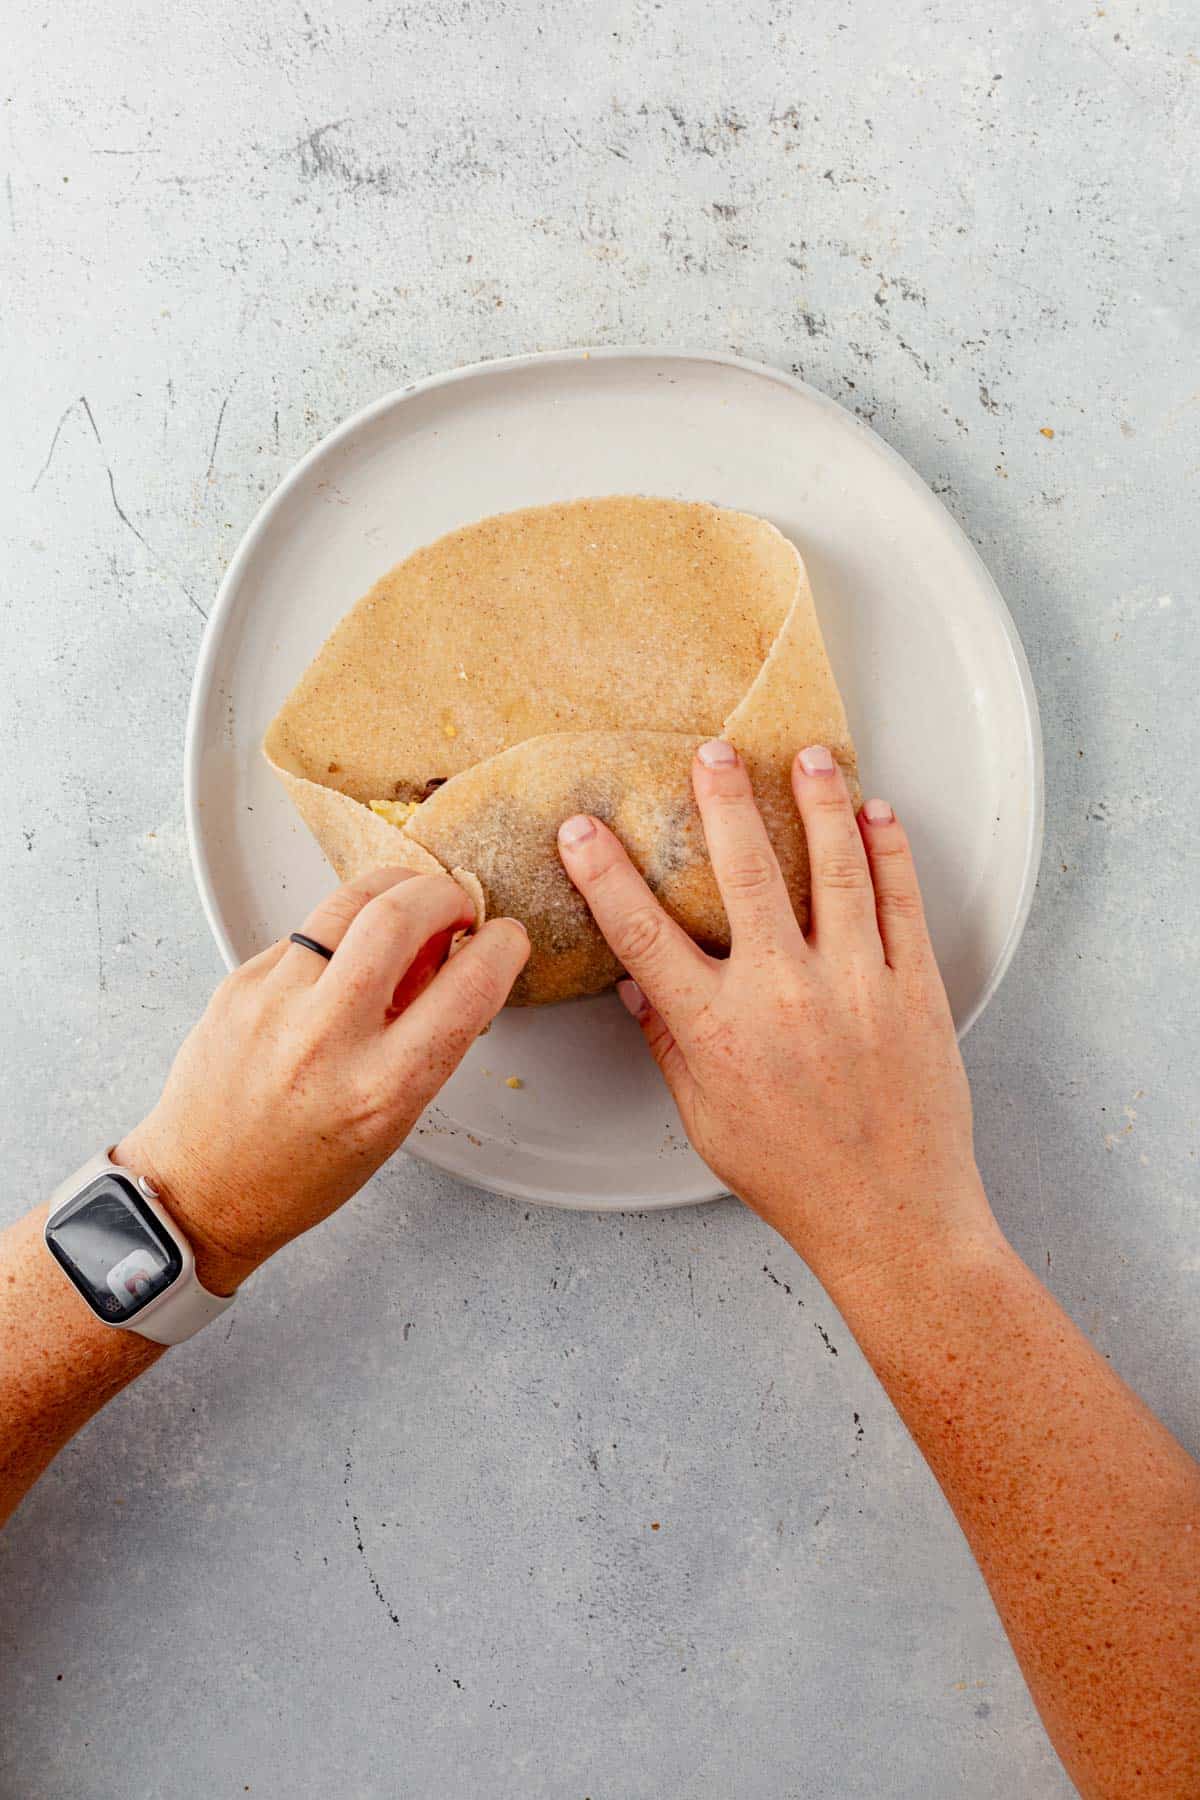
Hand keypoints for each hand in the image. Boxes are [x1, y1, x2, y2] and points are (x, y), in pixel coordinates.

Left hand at [115, 869, 528, 1292]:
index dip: (503, 947)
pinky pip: (304, 931)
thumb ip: (430, 1039)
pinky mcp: (238, 983)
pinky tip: (344, 959)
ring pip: (348, 900)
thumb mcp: (395, 1120)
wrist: (202, 1190)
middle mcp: (328, 1037)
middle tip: (455, 908)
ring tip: (407, 908)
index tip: (506, 938)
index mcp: (385, 1086)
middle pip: (402, 913)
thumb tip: (449, 958)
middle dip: (446, 892)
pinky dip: (339, 932)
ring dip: (394, 889)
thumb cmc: (304, 1170)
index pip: (469, 986)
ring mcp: (275, 1003)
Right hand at [558, 741, 992, 1293]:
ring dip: (818, 802)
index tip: (582, 828)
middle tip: (712, 752)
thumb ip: (670, 1048)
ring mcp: (857, 986)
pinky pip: (902, 903)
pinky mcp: (916, 991)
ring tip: (808, 756)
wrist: (893, 1220)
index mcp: (718, 1030)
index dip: (605, 873)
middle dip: (723, 801)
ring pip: (835, 869)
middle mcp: (784, 995)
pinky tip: (877, 814)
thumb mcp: (707, 1121)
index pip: (644, 932)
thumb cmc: (797, 1179)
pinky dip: (890, 851)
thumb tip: (638, 990)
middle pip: (746, 872)